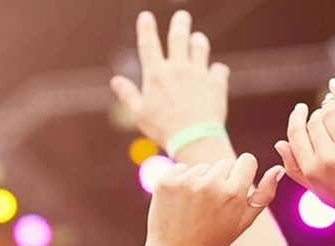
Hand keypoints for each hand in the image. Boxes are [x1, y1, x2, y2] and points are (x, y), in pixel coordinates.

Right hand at [111, 11, 228, 148]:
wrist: (195, 138)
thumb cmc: (164, 130)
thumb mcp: (140, 115)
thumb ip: (128, 95)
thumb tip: (115, 81)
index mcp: (156, 74)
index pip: (149, 43)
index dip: (146, 28)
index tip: (146, 16)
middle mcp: (178, 68)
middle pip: (179, 36)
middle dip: (180, 23)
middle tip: (182, 16)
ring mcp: (199, 73)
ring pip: (200, 46)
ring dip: (198, 41)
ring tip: (197, 40)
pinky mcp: (216, 83)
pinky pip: (219, 70)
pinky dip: (217, 71)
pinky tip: (216, 74)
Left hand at [143, 155, 283, 245]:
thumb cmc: (212, 241)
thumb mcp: (243, 222)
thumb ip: (264, 195)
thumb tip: (278, 169)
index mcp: (233, 193)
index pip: (247, 160)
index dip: (243, 174)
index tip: (235, 188)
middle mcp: (210, 183)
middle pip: (225, 163)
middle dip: (222, 179)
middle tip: (212, 207)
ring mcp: (186, 181)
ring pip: (202, 167)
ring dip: (200, 182)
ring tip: (195, 208)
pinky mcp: (166, 181)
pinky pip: (181, 169)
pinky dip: (181, 183)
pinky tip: (180, 204)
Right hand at [275, 79, 334, 234]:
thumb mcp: (318, 190)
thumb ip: (296, 168)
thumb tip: (279, 144)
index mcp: (311, 171)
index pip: (296, 134)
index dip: (297, 119)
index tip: (301, 109)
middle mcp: (326, 158)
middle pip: (314, 121)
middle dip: (317, 114)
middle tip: (324, 113)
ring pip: (330, 112)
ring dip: (330, 104)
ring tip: (333, 104)